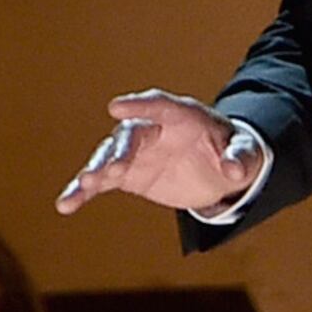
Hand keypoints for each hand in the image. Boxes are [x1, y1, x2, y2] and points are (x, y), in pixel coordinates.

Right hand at [54, 90, 256, 215]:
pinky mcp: (126, 175)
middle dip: (118, 150)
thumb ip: (240, 158)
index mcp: (180, 115)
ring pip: (109, 157)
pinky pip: (100, 183)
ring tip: (84, 186)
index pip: (158, 105)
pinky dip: (83, 192)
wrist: (217, 169)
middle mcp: (152, 128)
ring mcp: (135, 152)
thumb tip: (234, 171)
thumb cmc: (231, 151)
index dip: (138, 106)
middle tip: (110, 169)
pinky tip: (65, 205)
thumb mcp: (245, 154)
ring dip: (96, 171)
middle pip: (130, 135)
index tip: (116, 108)